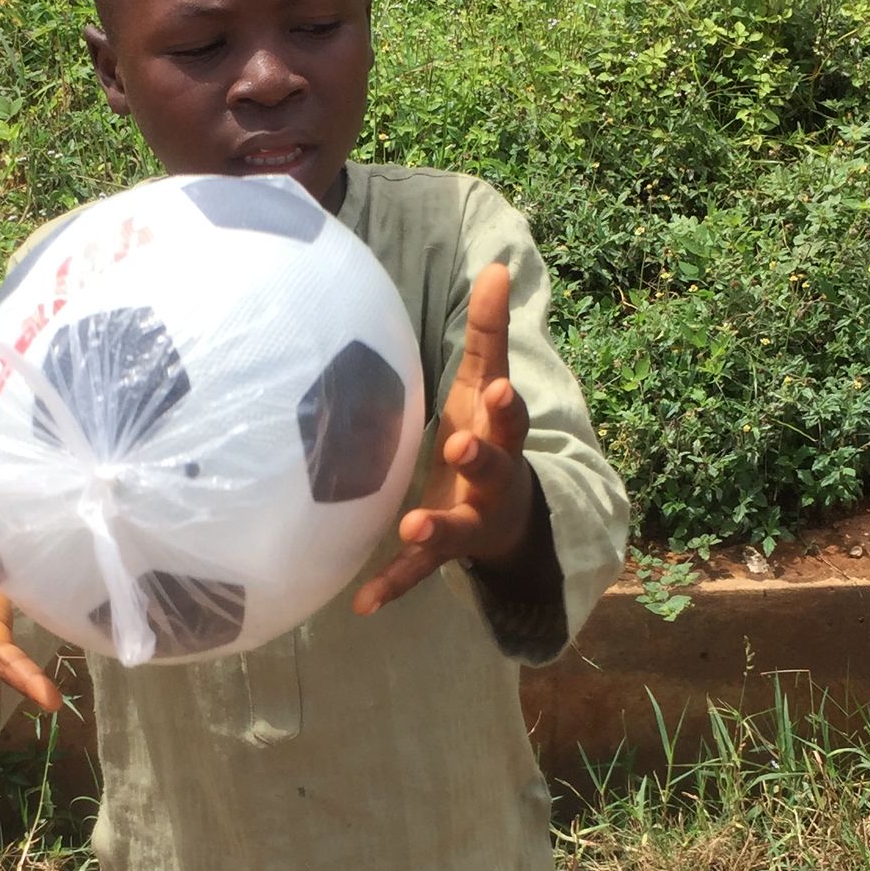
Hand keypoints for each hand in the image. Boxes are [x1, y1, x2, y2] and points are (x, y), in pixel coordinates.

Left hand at [353, 263, 533, 616]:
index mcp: (498, 434)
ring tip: (414, 527)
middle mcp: (490, 479)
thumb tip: (497, 266)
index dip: (503, 402)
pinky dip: (391, 587)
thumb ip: (490, 333)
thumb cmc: (485, 434)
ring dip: (436, 527)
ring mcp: (466, 518)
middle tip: (463, 443)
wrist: (508, 518)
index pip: (506, 414)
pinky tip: (362, 604)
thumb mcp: (486, 387)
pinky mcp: (440, 552)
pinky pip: (416, 574)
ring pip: (455, 526)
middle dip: (481, 455)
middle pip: (493, 466)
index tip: (499, 388)